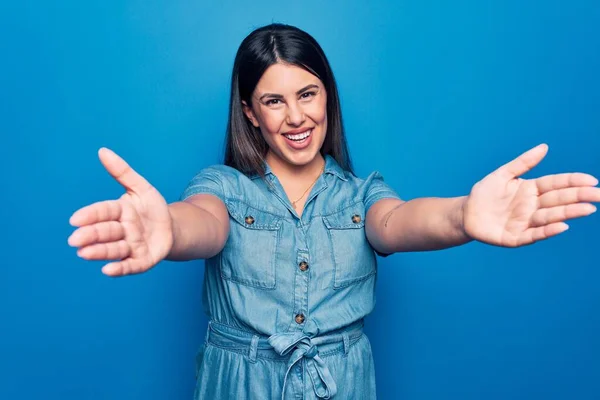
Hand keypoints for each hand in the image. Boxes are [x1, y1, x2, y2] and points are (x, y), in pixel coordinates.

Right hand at [68, 148, 173, 275]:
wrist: (172, 228)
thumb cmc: (152, 208)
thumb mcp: (141, 188)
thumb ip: (122, 172)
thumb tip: (102, 151)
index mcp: (119, 212)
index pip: (103, 212)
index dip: (91, 216)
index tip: (75, 220)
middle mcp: (122, 231)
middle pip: (105, 232)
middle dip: (91, 236)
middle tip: (75, 240)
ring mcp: (131, 247)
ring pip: (114, 249)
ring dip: (100, 252)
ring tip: (85, 254)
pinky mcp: (142, 261)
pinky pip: (131, 266)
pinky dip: (120, 269)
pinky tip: (108, 270)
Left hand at [463, 144, 599, 246]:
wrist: (465, 214)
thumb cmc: (484, 193)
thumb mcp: (502, 174)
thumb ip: (523, 163)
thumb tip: (545, 146)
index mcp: (531, 190)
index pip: (556, 184)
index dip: (573, 182)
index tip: (592, 180)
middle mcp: (532, 207)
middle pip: (559, 200)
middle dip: (579, 198)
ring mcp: (525, 222)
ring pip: (550, 217)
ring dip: (568, 213)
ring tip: (588, 209)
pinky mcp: (515, 237)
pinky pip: (533, 234)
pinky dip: (547, 231)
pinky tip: (561, 226)